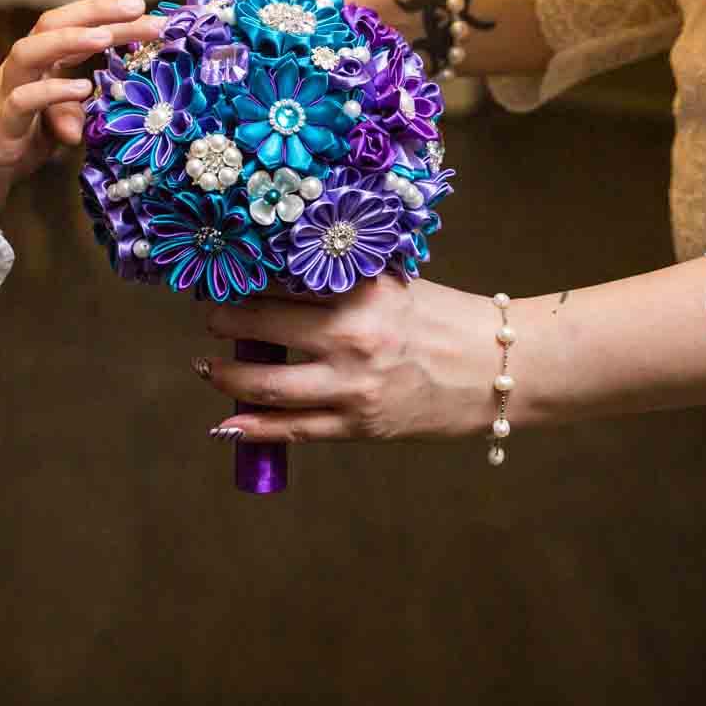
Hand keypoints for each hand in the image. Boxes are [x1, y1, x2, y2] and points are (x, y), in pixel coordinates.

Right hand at [0, 0, 164, 210]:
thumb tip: (87, 124)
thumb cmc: (15, 139)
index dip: (106, 12)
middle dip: (95, 11)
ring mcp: (7, 92)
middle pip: (52, 23)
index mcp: (40, 62)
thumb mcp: (55, 124)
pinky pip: (22, 100)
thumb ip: (75, 114)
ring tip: (104, 37)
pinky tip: (82, 90)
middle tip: (139, 8)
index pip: (73, 25)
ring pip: (29, 52)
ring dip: (67, 40)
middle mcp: (22, 69)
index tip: (146, 8)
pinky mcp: (1, 124)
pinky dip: (51, 92)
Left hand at [198, 279, 502, 441]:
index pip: (283, 281)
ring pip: (267, 385)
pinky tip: (226, 424)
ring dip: (225, 377)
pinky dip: (253, 429)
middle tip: (209, 318)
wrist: (498, 370)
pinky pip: (294, 430)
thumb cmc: (447, 319)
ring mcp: (353, 386)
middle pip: (263, 325)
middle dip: (224, 322)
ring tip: (207, 367)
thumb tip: (283, 275)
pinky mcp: (360, 426)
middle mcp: (352, 337)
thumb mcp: (394, 285)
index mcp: (362, 294)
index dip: (245, 279)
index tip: (224, 275)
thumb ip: (344, 282)